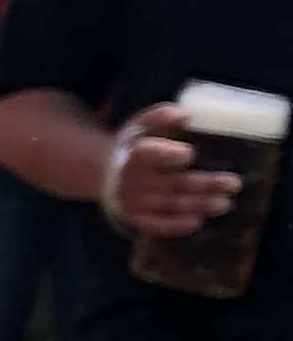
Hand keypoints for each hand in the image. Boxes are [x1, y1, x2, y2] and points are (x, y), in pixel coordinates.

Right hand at [101, 101, 235, 242]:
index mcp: (132, 152)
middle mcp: (130, 179)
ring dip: (200, 205)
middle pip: (171, 182)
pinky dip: (176, 225)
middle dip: (205, 184)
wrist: (107, 174)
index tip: (189, 154)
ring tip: (225, 203)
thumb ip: (159, 116)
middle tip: (234, 183)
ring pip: (170, 204)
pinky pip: (156, 225)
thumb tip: (184, 115)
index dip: (167, 155)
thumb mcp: (140, 126)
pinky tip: (197, 221)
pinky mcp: (134, 218)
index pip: (147, 153)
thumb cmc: (134, 146)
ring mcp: (131, 201)